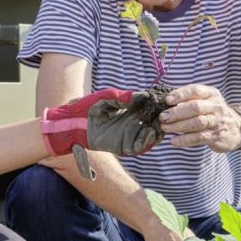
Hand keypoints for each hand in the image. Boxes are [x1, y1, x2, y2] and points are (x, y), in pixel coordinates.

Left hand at [42, 88, 160, 156]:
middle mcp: (131, 120)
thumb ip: (120, 97)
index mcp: (128, 107)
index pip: (148, 105)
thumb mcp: (105, 98)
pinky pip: (140, 145)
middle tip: (168, 115)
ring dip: (158, 130)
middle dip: (162, 118)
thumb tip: (136, 95)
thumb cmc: (86, 107)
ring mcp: (128, 133)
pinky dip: (148, 141)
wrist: (72, 124)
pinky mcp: (124, 145)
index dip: (158, 104)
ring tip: (162, 125)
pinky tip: (151, 134)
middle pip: (153, 120)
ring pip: (150, 134)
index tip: (166, 102)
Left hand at [157, 85, 240, 151]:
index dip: (180, 94)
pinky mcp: (217, 136)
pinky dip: (185, 140)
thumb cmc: (213, 112)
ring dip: (178, 126)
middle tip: (162, 117)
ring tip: (165, 128)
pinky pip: (200, 138)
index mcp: (211, 94)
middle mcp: (216, 106)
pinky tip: (173, 140)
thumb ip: (189, 100)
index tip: (167, 100)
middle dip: (176, 112)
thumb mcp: (206, 101)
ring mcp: (218, 122)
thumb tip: (164, 104)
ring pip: (197, 123)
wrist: (237, 128)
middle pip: (195, 107)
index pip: (195, 90)